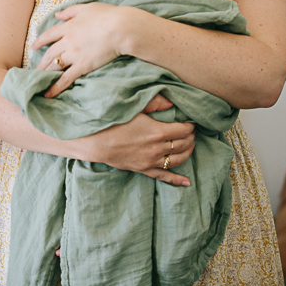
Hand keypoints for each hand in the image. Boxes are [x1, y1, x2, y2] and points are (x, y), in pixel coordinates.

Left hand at [33, 2, 130, 97]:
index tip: (34, 47)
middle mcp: (67, 41)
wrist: (121, 28)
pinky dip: (56, 87)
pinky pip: (66, 78)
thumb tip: (57, 14)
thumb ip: (70, 11)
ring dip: (46, 72)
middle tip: (36, 68)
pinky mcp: (82, 65)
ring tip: (40, 79)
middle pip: (50, 53)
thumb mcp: (87, 8)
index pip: (49, 35)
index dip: (40, 41)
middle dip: (42, 61)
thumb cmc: (107, 15)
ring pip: (55, 65)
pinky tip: (49, 93)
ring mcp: (74, 54)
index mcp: (68, 27)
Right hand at [80, 111, 195, 185]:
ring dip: (187, 153)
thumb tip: (172, 102)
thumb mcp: (134, 107)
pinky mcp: (143, 169)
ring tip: (190, 146)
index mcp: (157, 131)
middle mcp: (157, 148)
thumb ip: (155, 103)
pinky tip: (187, 182)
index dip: (189, 126)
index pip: (183, 130)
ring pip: (177, 160)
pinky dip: (176, 179)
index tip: (190, 122)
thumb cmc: (112, 122)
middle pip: (183, 144)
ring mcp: (151, 161)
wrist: (95, 141)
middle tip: (191, 132)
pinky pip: (163, 176)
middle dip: (190, 138)